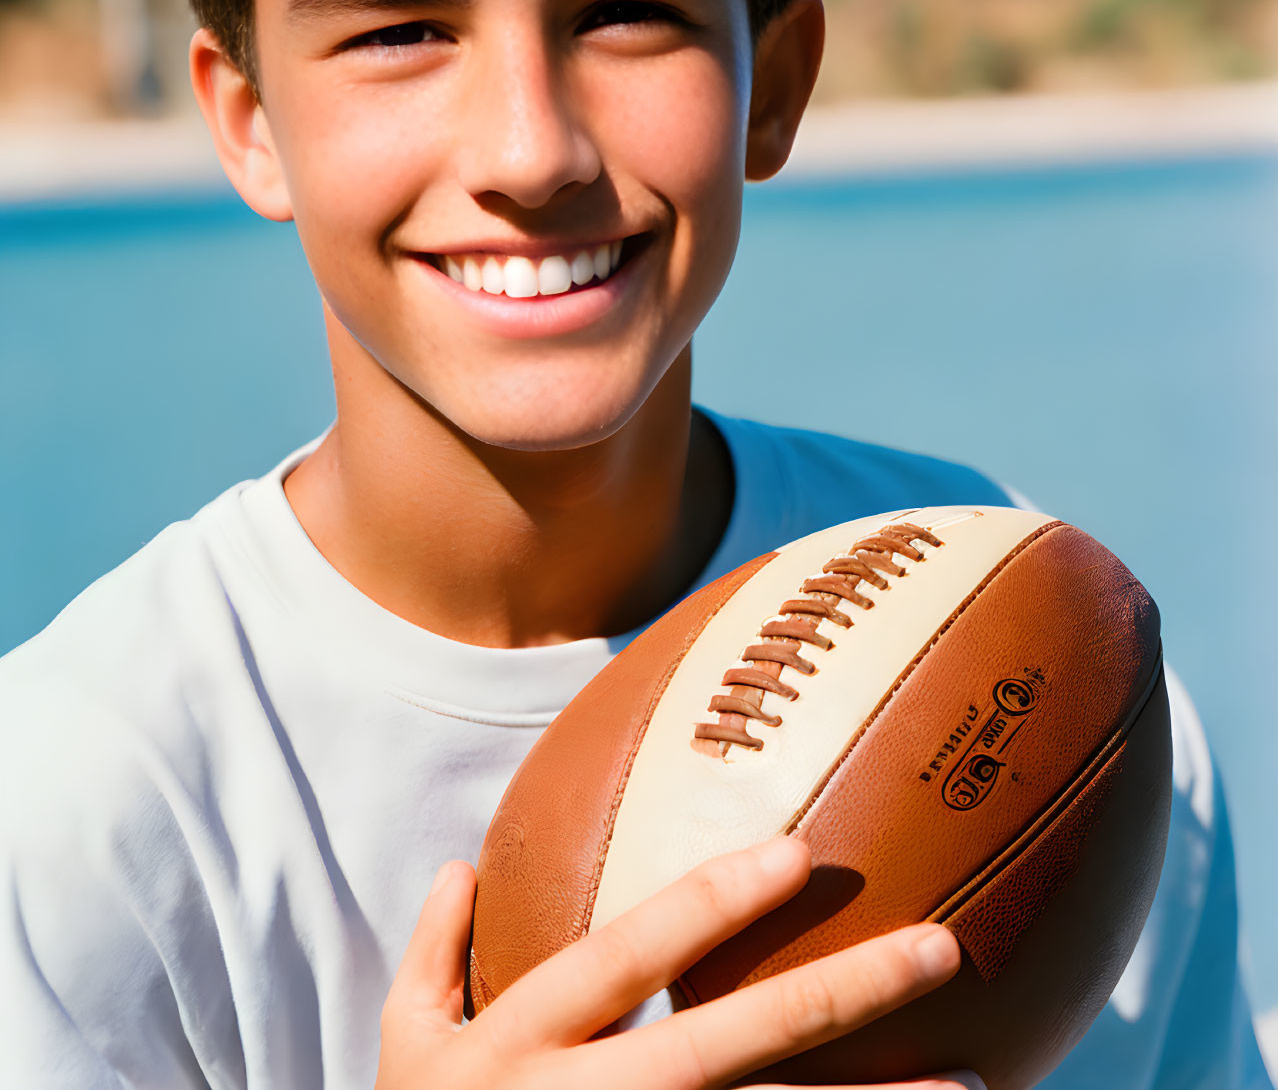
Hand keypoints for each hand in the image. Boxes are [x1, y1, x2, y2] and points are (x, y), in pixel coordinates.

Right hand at [375, 835, 984, 1089]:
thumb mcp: (401, 1047)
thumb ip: (432, 952)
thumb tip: (457, 865)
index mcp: (525, 1042)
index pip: (630, 955)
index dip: (710, 905)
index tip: (798, 853)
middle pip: (730, 1043)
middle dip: (839, 994)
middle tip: (939, 949)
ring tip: (972, 1081)